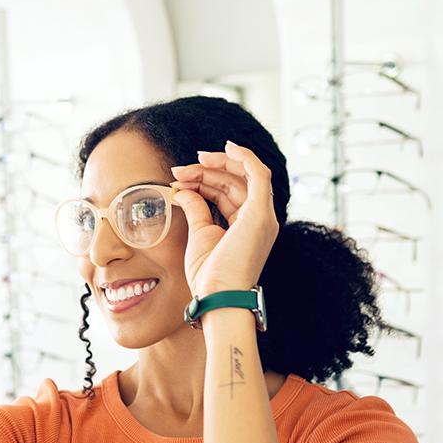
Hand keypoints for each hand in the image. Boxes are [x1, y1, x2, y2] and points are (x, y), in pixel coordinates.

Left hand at [169, 141, 279, 299]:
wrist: (217, 295)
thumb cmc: (209, 275)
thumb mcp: (200, 234)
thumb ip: (196, 209)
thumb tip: (183, 190)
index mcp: (247, 226)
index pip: (229, 193)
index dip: (206, 180)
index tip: (181, 176)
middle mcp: (260, 220)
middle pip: (235, 182)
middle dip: (206, 172)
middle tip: (179, 170)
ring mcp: (263, 216)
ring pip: (243, 176)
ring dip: (214, 167)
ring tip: (185, 168)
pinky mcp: (261, 213)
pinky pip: (259, 174)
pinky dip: (245, 157)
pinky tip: (228, 148)